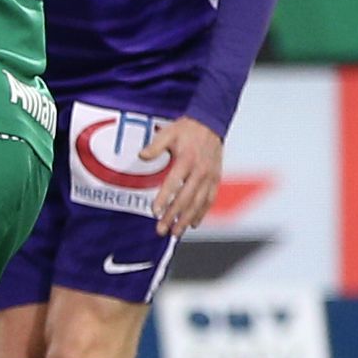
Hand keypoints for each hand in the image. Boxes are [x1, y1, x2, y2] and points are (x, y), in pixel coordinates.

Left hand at [150, 117, 226, 234]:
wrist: (210, 124)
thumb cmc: (186, 130)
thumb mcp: (167, 133)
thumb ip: (155, 146)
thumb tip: (142, 156)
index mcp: (187, 160)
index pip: (174, 183)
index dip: (164, 198)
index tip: (155, 211)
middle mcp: (200, 171)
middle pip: (186, 198)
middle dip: (173, 216)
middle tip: (162, 230)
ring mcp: (210, 177)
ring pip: (199, 203)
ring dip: (187, 219)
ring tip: (176, 232)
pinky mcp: (216, 179)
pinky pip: (209, 199)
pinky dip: (202, 213)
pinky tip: (193, 224)